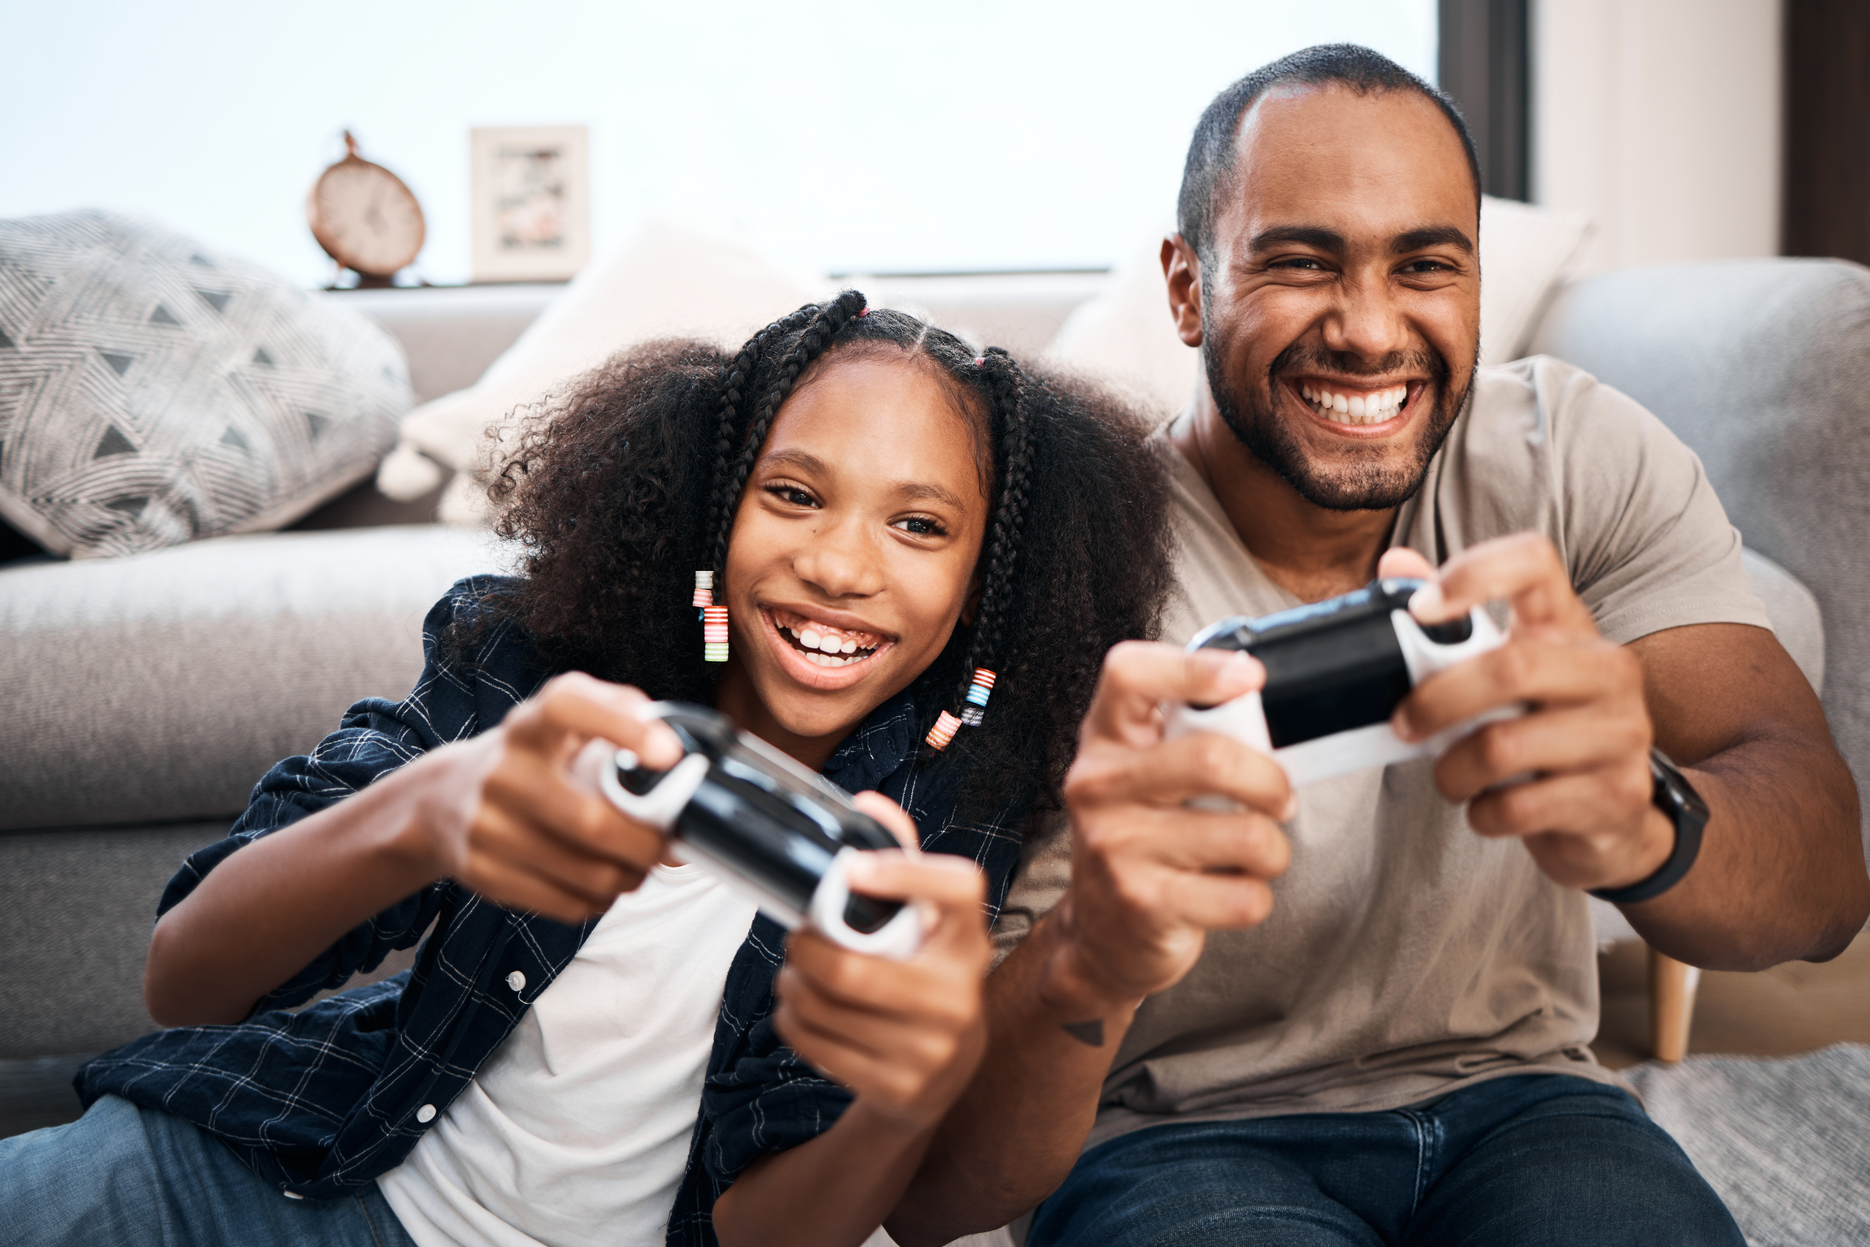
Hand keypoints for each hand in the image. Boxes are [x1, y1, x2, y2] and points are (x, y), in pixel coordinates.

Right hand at [412, 671, 685, 920]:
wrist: (445, 798)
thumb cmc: (533, 759)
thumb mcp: (568, 726)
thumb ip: (629, 730)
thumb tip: (687, 788)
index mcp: (530, 724)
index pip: (568, 706)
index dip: (621, 724)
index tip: (668, 752)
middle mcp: (502, 771)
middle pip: (592, 822)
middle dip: (647, 843)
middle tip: (665, 843)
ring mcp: (486, 825)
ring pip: (587, 873)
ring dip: (630, 876)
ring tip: (636, 865)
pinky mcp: (482, 871)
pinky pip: (565, 903)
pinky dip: (599, 900)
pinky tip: (601, 883)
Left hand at [772, 793, 990, 1130]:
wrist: (944, 1075)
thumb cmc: (923, 975)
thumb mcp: (924, 923)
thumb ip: (900, 858)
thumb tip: (866, 802)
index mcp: (969, 940)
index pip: (958, 889)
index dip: (904, 872)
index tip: (851, 868)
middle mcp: (960, 995)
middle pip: (852, 968)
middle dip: (805, 948)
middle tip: (798, 939)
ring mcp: (933, 1049)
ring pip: (825, 1006)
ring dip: (792, 984)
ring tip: (795, 974)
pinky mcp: (901, 1088)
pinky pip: (817, 1044)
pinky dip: (793, 1020)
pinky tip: (801, 1010)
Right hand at [1050, 641, 1293, 1011]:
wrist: (1101, 933)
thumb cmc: (1140, 840)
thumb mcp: (1146, 776)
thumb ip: (1188, 739)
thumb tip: (1265, 721)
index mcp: (1106, 740)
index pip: (1130, 674)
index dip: (1194, 667)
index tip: (1249, 677)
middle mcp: (1099, 786)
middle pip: (1211, 757)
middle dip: (1270, 782)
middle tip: (1278, 798)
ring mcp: (1116, 846)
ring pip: (1245, 834)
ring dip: (1271, 850)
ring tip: (1247, 853)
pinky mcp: (1144, 903)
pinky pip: (1244, 895)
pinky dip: (1255, 896)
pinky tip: (1226, 891)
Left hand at [1383, 537, 1673, 890]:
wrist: (1613, 818)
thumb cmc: (1544, 734)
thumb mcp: (1508, 676)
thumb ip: (1452, 627)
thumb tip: (1396, 564)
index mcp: (1570, 627)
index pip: (1534, 563)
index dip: (1474, 574)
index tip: (1420, 610)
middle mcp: (1607, 670)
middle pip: (1510, 667)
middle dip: (1438, 701)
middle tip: (1405, 725)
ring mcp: (1621, 733)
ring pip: (1504, 746)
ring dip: (1453, 771)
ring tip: (1451, 777)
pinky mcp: (1617, 795)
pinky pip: (1520, 807)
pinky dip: (1483, 813)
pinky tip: (1489, 808)